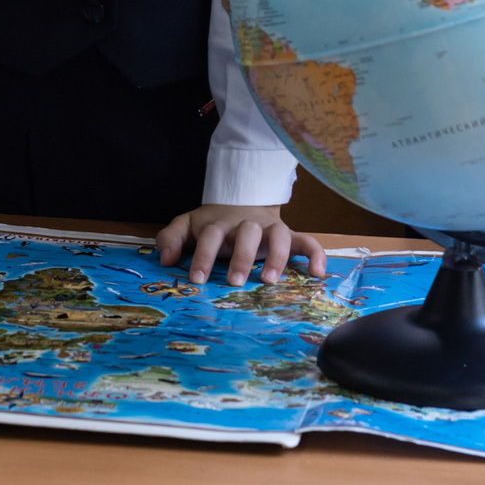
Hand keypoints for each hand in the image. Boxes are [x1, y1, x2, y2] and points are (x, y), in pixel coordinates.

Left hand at [153, 203, 323, 287]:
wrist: (243, 203)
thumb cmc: (213, 225)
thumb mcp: (188, 226)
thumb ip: (172, 238)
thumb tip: (166, 259)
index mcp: (219, 224)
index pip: (212, 235)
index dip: (204, 256)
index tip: (197, 278)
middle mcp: (246, 225)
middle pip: (247, 232)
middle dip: (242, 256)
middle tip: (235, 281)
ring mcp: (270, 229)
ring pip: (278, 235)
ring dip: (276, 256)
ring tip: (269, 280)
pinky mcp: (289, 236)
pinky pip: (307, 241)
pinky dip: (315, 254)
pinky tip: (318, 273)